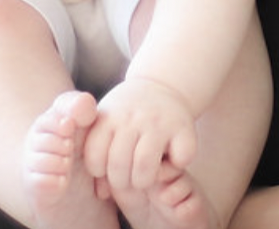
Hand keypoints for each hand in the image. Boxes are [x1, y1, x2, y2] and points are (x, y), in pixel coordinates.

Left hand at [84, 76, 195, 193]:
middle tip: (129, 177)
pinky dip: (176, 166)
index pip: (95, 160)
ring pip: (145, 169)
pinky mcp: (183, 126)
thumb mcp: (106, 124)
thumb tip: (101, 194)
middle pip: (119, 167)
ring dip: (145, 180)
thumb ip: (97, 156)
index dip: (100, 171)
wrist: (162, 84)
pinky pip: (180, 160)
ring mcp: (159, 121)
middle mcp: (133, 117)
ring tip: (146, 175)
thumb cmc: (127, 115)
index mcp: (109, 117)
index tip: (108, 166)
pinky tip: (171, 159)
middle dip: (123, 182)